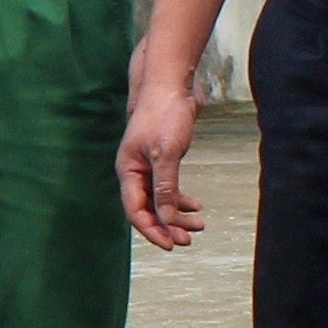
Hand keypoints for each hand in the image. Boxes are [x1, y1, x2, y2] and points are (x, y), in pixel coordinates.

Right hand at [117, 69, 203, 247]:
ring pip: (160, 201)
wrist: (170, 84)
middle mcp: (135, 172)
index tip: (172, 244)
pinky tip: (196, 205)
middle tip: (189, 239)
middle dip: (168, 226)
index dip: (152, 230)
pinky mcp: (162, 159)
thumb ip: (165, 188)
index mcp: (128, 171)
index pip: (135, 211)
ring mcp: (148, 166)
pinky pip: (169, 188)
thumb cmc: (164, 114)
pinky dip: (182, 200)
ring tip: (199, 225)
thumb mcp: (166, 153)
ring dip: (177, 215)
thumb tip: (167, 218)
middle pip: (148, 209)